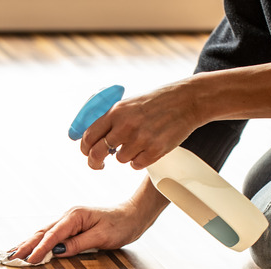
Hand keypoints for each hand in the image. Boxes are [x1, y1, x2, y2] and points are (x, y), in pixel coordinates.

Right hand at [9, 195, 164, 264]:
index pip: (53, 235)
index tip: (29, 260)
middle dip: (25, 245)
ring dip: (28, 243)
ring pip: (43, 233)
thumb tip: (58, 251)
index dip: (39, 248)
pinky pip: (51, 235)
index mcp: (74, 216)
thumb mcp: (102, 236)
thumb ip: (79, 244)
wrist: (133, 215)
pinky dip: (38, 242)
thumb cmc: (121, 225)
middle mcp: (68, 216)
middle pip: (42, 232)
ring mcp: (69, 221)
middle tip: (10, 257)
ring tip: (13, 253)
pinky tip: (29, 247)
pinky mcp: (71, 227)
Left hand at [80, 80, 201, 170]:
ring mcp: (141, 139)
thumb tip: (92, 139)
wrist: (186, 101)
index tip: (87, 153)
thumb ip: (111, 120)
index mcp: (116, 112)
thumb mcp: (128, 104)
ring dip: (126, 156)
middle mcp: (126, 125)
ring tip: (139, 142)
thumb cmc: (155, 103)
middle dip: (96, 162)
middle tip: (99, 165)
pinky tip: (148, 148)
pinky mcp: (155, 150)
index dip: (85, 148)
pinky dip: (140, 161)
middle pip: (98, 152)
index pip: (88, 136)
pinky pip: (136, 165)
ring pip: (120, 159)